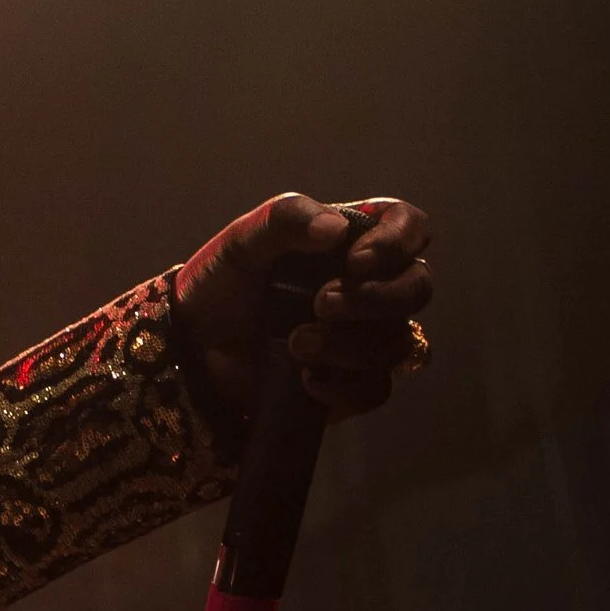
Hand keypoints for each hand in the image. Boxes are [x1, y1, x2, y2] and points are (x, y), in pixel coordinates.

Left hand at [173, 192, 433, 422]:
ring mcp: (365, 338)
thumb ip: (286, 220)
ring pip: (398, 343)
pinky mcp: (350, 384)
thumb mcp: (243, 242)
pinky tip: (305, 379)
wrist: (192, 348)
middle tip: (320, 304)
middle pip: (417, 288)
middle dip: (375, 300)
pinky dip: (343, 386)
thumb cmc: (222, 285)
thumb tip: (336, 229)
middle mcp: (372, 288)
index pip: (411, 227)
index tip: (355, 262)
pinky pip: (374, 389)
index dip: (396, 243)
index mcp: (355, 242)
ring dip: (351, 346)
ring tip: (296, 344)